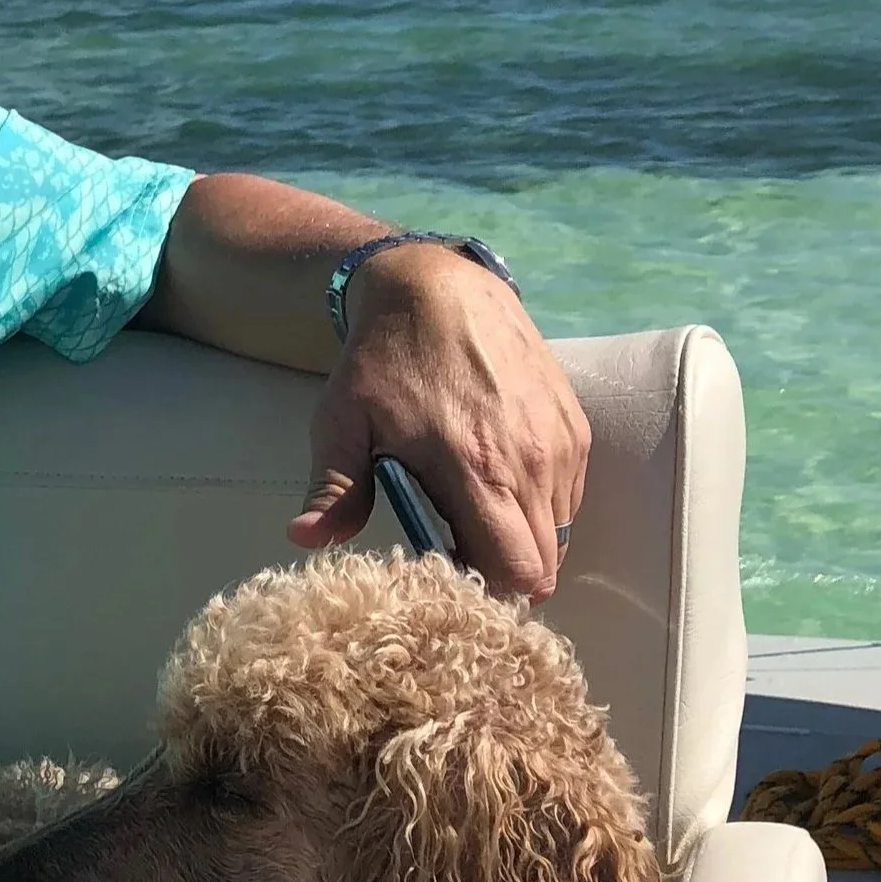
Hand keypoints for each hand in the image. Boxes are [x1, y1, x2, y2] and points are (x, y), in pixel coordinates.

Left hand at [286, 244, 590, 601]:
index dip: (489, 594)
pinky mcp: (575, 426)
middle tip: (460, 557)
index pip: (517, 571)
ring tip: (475, 518)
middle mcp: (532, 462)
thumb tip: (305, 539)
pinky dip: (541, 507)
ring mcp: (560, 443)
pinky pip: (571, 496)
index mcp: (476, 470)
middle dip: (507, 577)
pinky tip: (498, 485)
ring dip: (525, 541)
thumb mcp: (341, 421)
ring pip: (562, 533)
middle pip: (545, 565)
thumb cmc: (382, 359)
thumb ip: (333, 488)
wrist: (436, 287)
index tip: (451, 584)